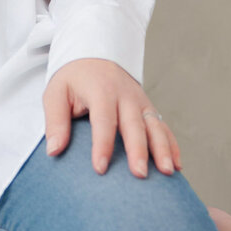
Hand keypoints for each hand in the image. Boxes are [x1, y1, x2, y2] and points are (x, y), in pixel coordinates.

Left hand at [42, 57, 181, 176]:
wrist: (94, 55)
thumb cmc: (73, 79)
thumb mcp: (56, 93)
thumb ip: (55, 121)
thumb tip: (54, 151)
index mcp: (102, 90)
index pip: (104, 120)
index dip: (103, 145)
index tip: (100, 168)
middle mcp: (126, 95)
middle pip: (134, 125)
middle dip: (139, 150)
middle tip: (139, 175)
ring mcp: (141, 101)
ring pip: (155, 126)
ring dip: (163, 149)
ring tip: (168, 172)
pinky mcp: (148, 108)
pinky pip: (163, 127)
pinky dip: (172, 145)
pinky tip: (176, 165)